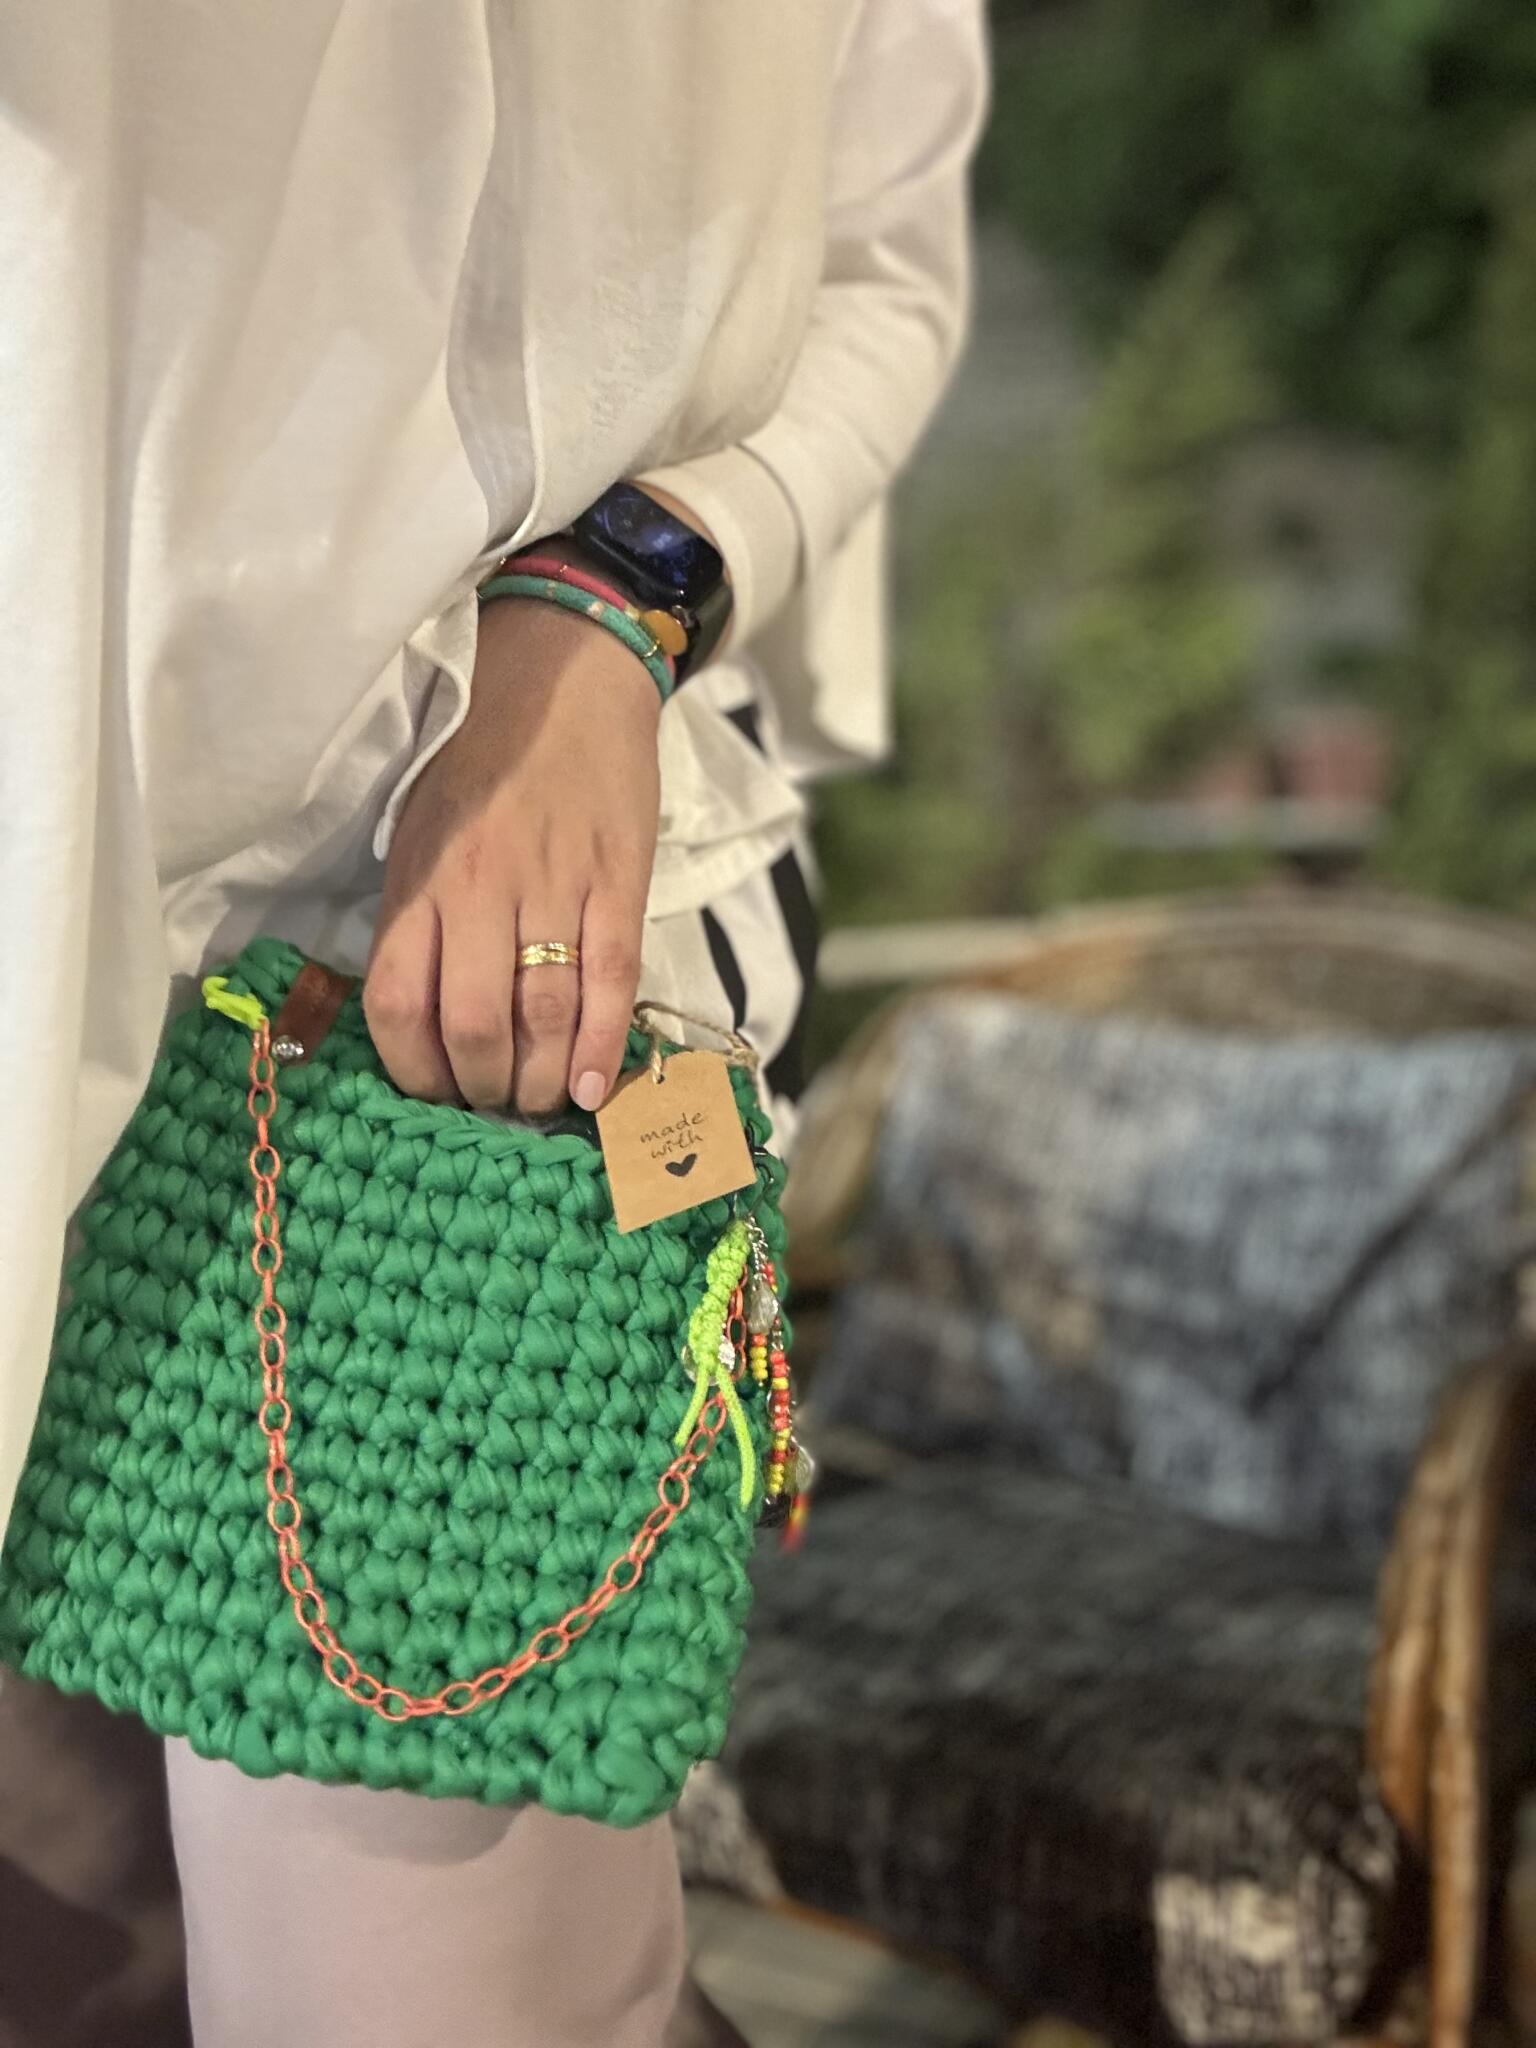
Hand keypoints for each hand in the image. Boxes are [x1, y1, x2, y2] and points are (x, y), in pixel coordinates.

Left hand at [365, 594, 661, 1114]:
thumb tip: (427, 1015)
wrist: (566, 673)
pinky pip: (612, 981)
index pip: (399, 1003)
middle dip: (483, 1087)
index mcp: (420, 878)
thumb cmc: (479, 754)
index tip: (432, 1088)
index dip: (414, 1069)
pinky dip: (603, 1045)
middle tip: (494, 1099)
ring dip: (541, 1079)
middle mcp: (481, 889)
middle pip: (476, 1026)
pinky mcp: (620, 882)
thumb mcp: (419, 828)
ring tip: (540, 1098)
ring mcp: (556, 886)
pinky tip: (593, 1088)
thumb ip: (420, 913)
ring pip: (546, 1015)